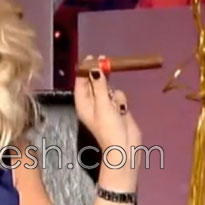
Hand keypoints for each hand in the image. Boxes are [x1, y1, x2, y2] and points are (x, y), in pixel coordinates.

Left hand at [74, 56, 141, 186]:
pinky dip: (121, 100)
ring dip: (112, 91)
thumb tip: (94, 69)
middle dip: (100, 74)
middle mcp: (92, 103)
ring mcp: (105, 105)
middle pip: (94, 82)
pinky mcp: (117, 108)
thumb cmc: (108, 128)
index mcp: (83, 103)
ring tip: (114, 105)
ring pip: (109, 88)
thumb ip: (99, 86)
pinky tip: (122, 110)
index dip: (84, 69)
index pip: (80, 82)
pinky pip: (119, 95)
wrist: (124, 146)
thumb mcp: (102, 105)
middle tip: (105, 61)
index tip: (90, 57)